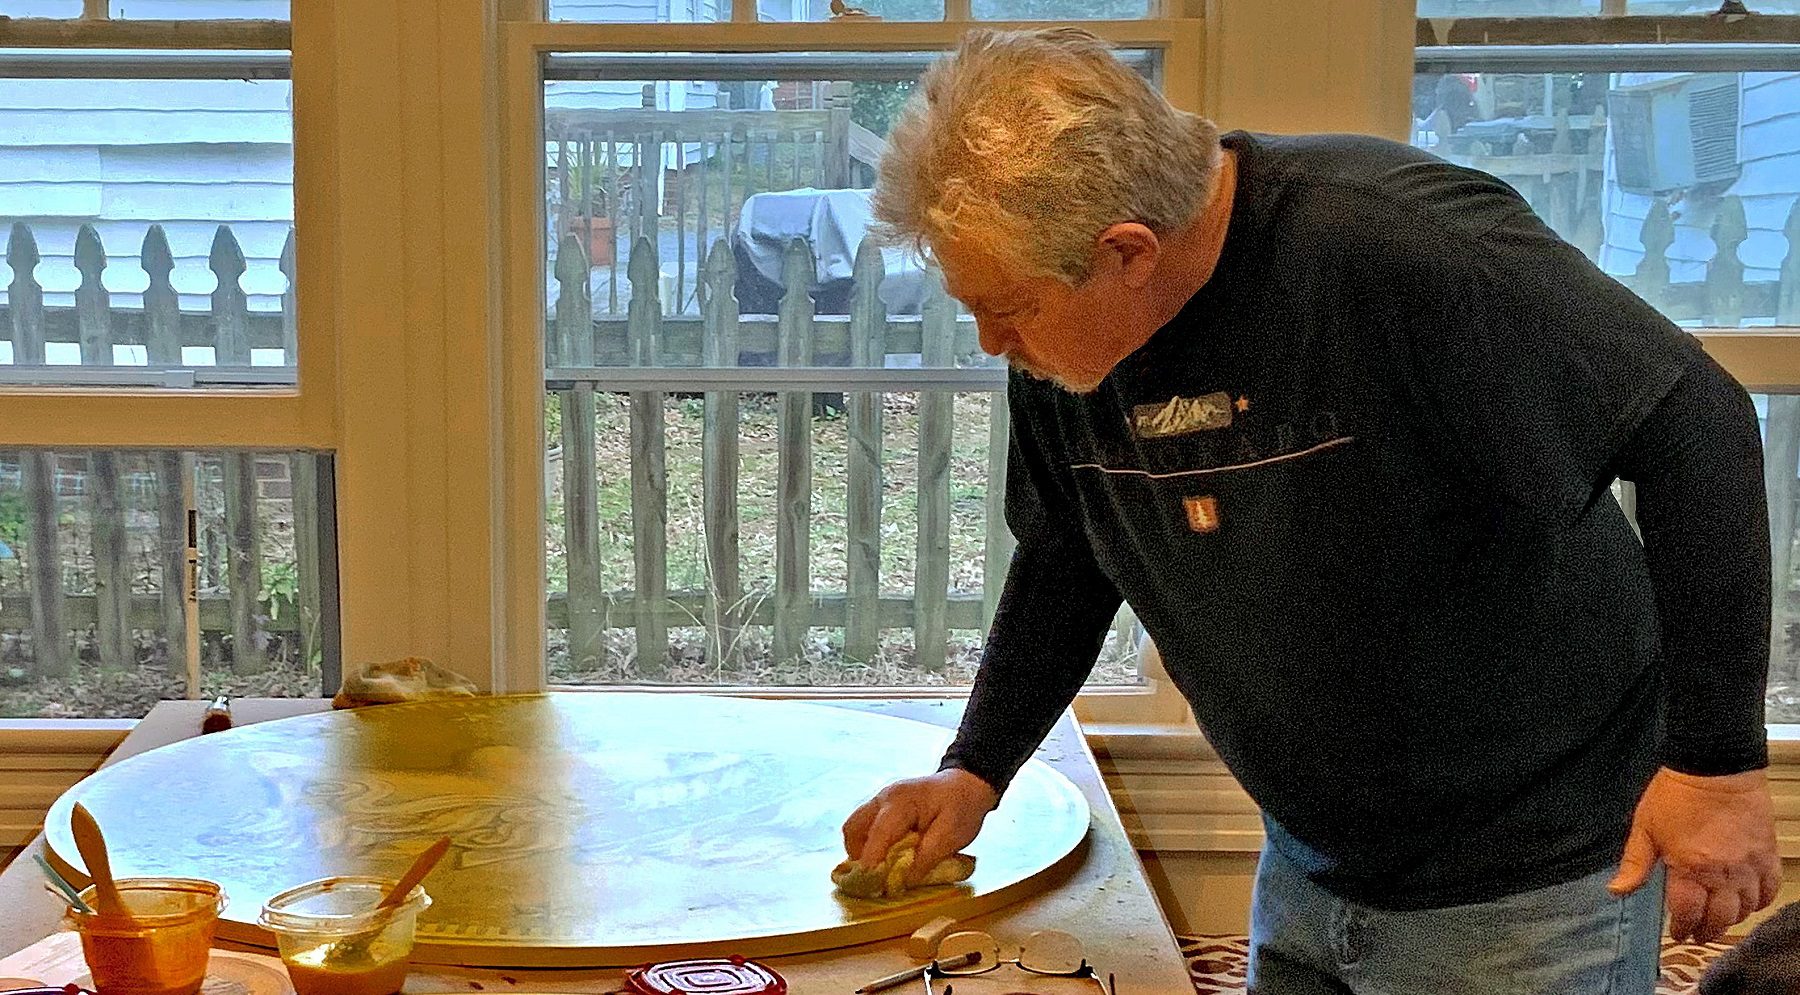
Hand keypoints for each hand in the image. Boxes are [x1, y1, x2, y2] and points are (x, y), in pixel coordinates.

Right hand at [841, 769, 999, 885]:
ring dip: (862, 851)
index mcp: (901, 802)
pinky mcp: (881, 807)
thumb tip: (903, 880)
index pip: (878, 833)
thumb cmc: (961, 807)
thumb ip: (927, 857)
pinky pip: (865, 827)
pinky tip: (886, 856)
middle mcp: (883, 797)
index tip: (870, 884)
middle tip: (873, 876)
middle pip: (852, 828)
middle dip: (858, 856)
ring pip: (855, 828)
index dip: (871, 860)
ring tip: (880, 868)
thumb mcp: (952, 836)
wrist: (966, 784)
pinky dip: (869, 844)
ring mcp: (879, 800)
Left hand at [1608, 767, 1780, 942]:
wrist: (1715, 766)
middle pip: (1720, 918)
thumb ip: (1635, 863)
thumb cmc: (1676, 795)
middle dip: (1707, 930)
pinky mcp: (1768, 854)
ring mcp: (1750, 866)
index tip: (1678, 933)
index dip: (1682, 927)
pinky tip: (1748, 902)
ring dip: (1732, 919)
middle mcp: (1723, 874)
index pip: (1688, 913)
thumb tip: (1617, 891)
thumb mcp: (1645, 827)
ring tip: (1720, 919)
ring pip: (1747, 908)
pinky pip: (1770, 889)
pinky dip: (1760, 901)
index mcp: (1690, 868)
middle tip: (1698, 934)